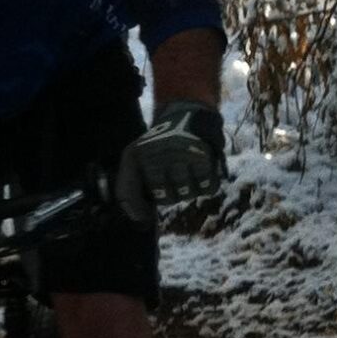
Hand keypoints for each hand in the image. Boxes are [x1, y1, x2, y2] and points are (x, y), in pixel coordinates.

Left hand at [115, 102, 226, 222]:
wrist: (187, 116)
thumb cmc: (159, 147)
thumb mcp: (135, 159)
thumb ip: (129, 189)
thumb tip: (140, 221)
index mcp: (138, 156)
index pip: (132, 194)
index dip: (141, 206)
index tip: (147, 211)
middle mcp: (160, 155)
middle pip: (165, 199)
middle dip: (169, 193)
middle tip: (172, 175)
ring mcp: (183, 156)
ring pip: (187, 195)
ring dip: (188, 189)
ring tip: (186, 170)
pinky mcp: (206, 158)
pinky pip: (207, 189)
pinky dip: (205, 184)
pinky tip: (200, 170)